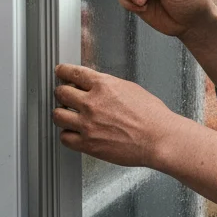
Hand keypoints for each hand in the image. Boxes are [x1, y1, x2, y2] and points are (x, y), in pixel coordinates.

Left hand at [53, 63, 175, 167]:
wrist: (158, 139)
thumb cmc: (151, 116)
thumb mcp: (130, 89)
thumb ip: (109, 86)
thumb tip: (97, 86)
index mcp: (104, 85)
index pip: (73, 72)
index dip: (63, 71)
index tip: (60, 71)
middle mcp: (92, 103)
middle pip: (61, 93)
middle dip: (61, 93)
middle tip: (63, 95)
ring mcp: (88, 124)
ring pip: (58, 115)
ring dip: (61, 113)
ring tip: (66, 115)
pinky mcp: (88, 144)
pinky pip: (64, 138)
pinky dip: (67, 135)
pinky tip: (73, 133)